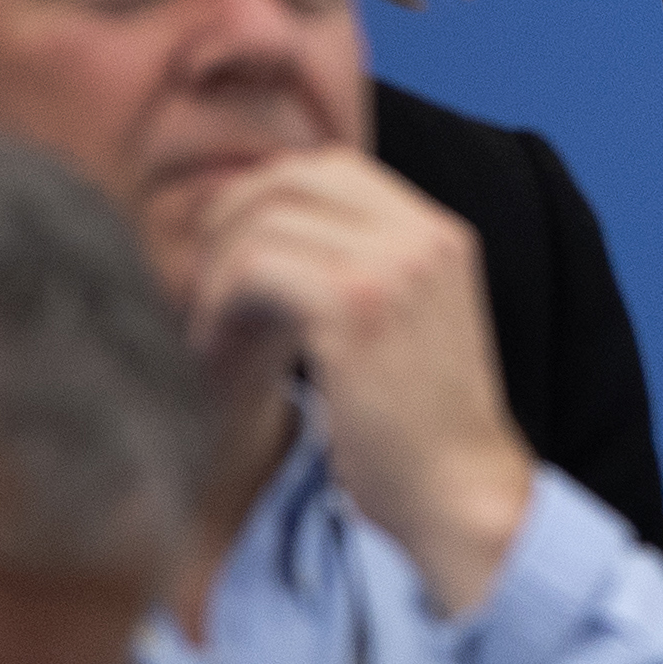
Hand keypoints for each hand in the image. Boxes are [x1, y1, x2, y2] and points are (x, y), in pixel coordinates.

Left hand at [191, 148, 536, 613]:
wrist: (460, 496)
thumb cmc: (418, 434)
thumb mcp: (404, 327)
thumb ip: (355, 274)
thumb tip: (253, 236)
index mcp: (438, 234)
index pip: (329, 167)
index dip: (262, 199)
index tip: (228, 259)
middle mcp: (422, 235)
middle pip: (289, 180)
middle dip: (227, 228)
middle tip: (202, 295)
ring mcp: (394, 265)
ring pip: (263, 222)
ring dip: (215, 277)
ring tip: (210, 338)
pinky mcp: (356, 307)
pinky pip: (255, 269)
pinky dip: (218, 308)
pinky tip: (215, 356)